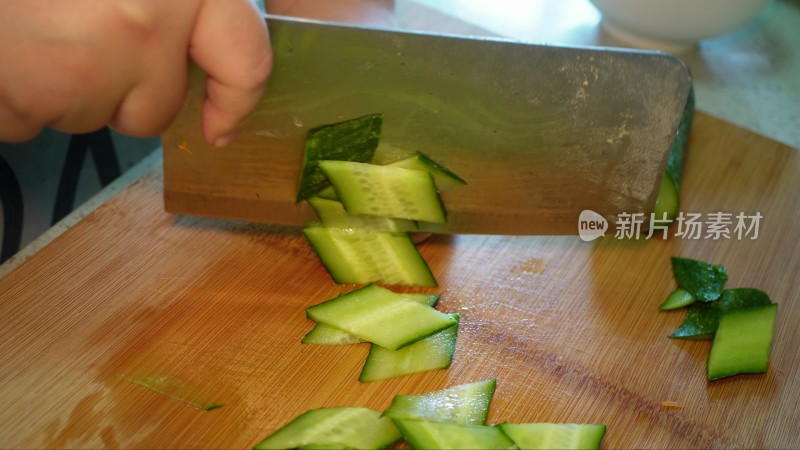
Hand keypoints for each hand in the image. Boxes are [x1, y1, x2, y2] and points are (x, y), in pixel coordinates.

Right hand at [0, 0, 271, 146]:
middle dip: (120, 89)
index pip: (244, 61)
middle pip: (155, 106)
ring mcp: (90, 62)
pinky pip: (26, 121)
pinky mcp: (33, 88)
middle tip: (72, 33)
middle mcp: (149, 22)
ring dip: (60, 86)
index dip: (235, 101)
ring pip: (88, 113)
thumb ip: (159, 0)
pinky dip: (12, 97)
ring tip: (25, 24)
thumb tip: (175, 40)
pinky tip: (4, 47)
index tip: (221, 129)